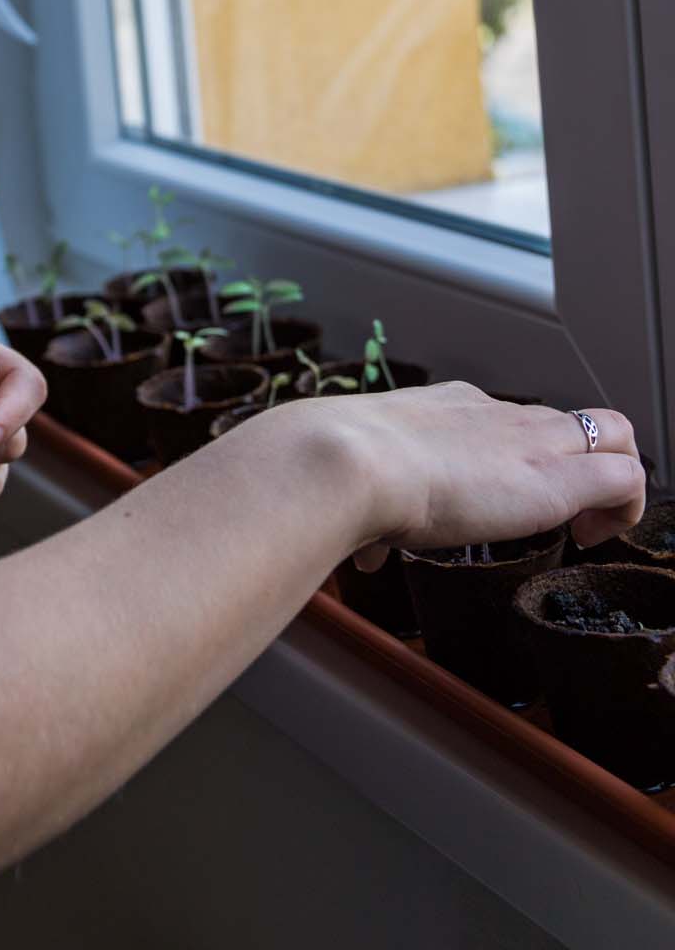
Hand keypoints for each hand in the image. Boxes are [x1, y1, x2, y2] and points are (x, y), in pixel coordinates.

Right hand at [314, 383, 647, 571]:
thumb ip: (374, 521)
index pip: (508, 421)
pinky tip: (593, 539)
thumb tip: (365, 555)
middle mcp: (498, 415)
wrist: (348, 460)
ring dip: (613, 483)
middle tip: (566, 517)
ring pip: (614, 432)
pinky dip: (625, 507)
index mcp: (450, 410)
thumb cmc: (341, 473)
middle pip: (569, 421)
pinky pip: (625, 475)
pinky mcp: (556, 477)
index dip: (521, 458)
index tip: (507, 499)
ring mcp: (532, 440)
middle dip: (578, 465)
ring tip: (589, 530)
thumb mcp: (361, 486)